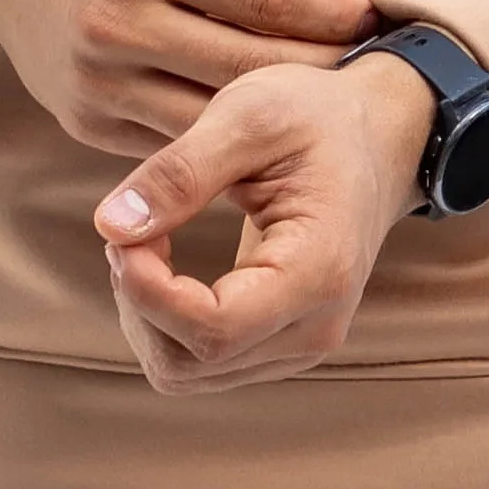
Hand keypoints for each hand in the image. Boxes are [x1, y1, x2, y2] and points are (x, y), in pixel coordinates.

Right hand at [0, 0, 369, 157]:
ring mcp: (97, 77)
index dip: (332, 18)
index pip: (268, 0)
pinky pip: (174, 141)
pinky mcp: (84, 120)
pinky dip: (222, 138)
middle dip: (315, 70)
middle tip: (359, 70)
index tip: (370, 23)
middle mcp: (116, 18)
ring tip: (317, 101)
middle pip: (249, 67)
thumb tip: (338, 8)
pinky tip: (258, 127)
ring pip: (215, 119)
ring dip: (275, 115)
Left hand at [88, 52, 436, 398]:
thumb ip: (179, 173)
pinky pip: (197, 363)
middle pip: (191, 363)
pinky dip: (162, 322)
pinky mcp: (276, 344)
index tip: (120, 235)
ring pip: (185, 372)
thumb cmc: (317, 117)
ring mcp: (298, 345)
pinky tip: (163, 267)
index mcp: (317, 272)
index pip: (213, 331)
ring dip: (145, 316)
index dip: (147, 293)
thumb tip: (109, 227)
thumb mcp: (249, 116)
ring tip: (147, 243)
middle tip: (131, 230)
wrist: (379, 136)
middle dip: (139, 302)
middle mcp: (315, 328)